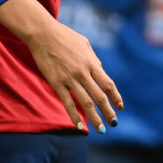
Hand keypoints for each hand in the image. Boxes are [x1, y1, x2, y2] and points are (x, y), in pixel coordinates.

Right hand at [0, 0, 122, 131]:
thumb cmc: (64, 36)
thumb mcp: (84, 43)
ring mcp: (69, 78)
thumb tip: (101, 71)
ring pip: (86, 103)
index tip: (120, 106)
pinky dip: (74, 115)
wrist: (42, 33)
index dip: (116, 97)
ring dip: (95, 118)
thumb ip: (94, 59)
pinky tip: (79, 125)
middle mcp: (82, 73)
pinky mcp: (56, 82)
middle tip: (113, 123)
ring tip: (101, 129)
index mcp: (91, 63)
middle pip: (100, 97)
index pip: (108, 84)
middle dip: (108, 112)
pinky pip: (67, 102)